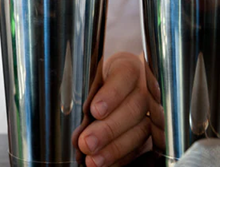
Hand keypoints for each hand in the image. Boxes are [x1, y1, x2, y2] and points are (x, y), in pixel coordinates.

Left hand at [77, 52, 150, 166]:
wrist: (123, 84)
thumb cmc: (102, 80)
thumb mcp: (92, 76)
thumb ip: (86, 96)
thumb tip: (77, 127)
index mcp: (127, 67)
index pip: (124, 77)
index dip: (111, 95)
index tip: (95, 110)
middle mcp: (144, 87)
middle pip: (133, 108)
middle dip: (108, 129)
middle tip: (86, 143)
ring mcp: (153, 111)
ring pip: (140, 130)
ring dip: (115, 148)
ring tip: (93, 160)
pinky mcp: (154, 132)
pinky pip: (141, 147)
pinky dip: (122, 158)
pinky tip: (106, 164)